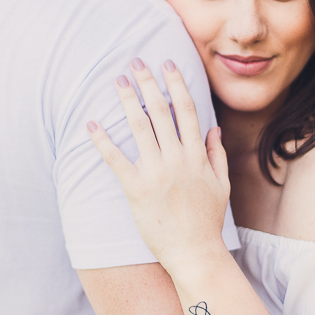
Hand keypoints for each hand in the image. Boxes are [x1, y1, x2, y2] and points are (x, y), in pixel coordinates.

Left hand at [87, 59, 230, 272]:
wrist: (194, 252)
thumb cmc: (207, 221)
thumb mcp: (222, 185)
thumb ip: (216, 154)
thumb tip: (213, 128)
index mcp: (197, 156)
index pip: (186, 110)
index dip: (176, 84)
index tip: (167, 64)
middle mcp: (177, 159)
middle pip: (161, 112)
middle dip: (148, 84)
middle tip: (136, 62)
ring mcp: (156, 173)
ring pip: (139, 128)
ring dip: (128, 102)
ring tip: (118, 81)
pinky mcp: (136, 190)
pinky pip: (116, 160)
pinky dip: (103, 141)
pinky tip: (92, 124)